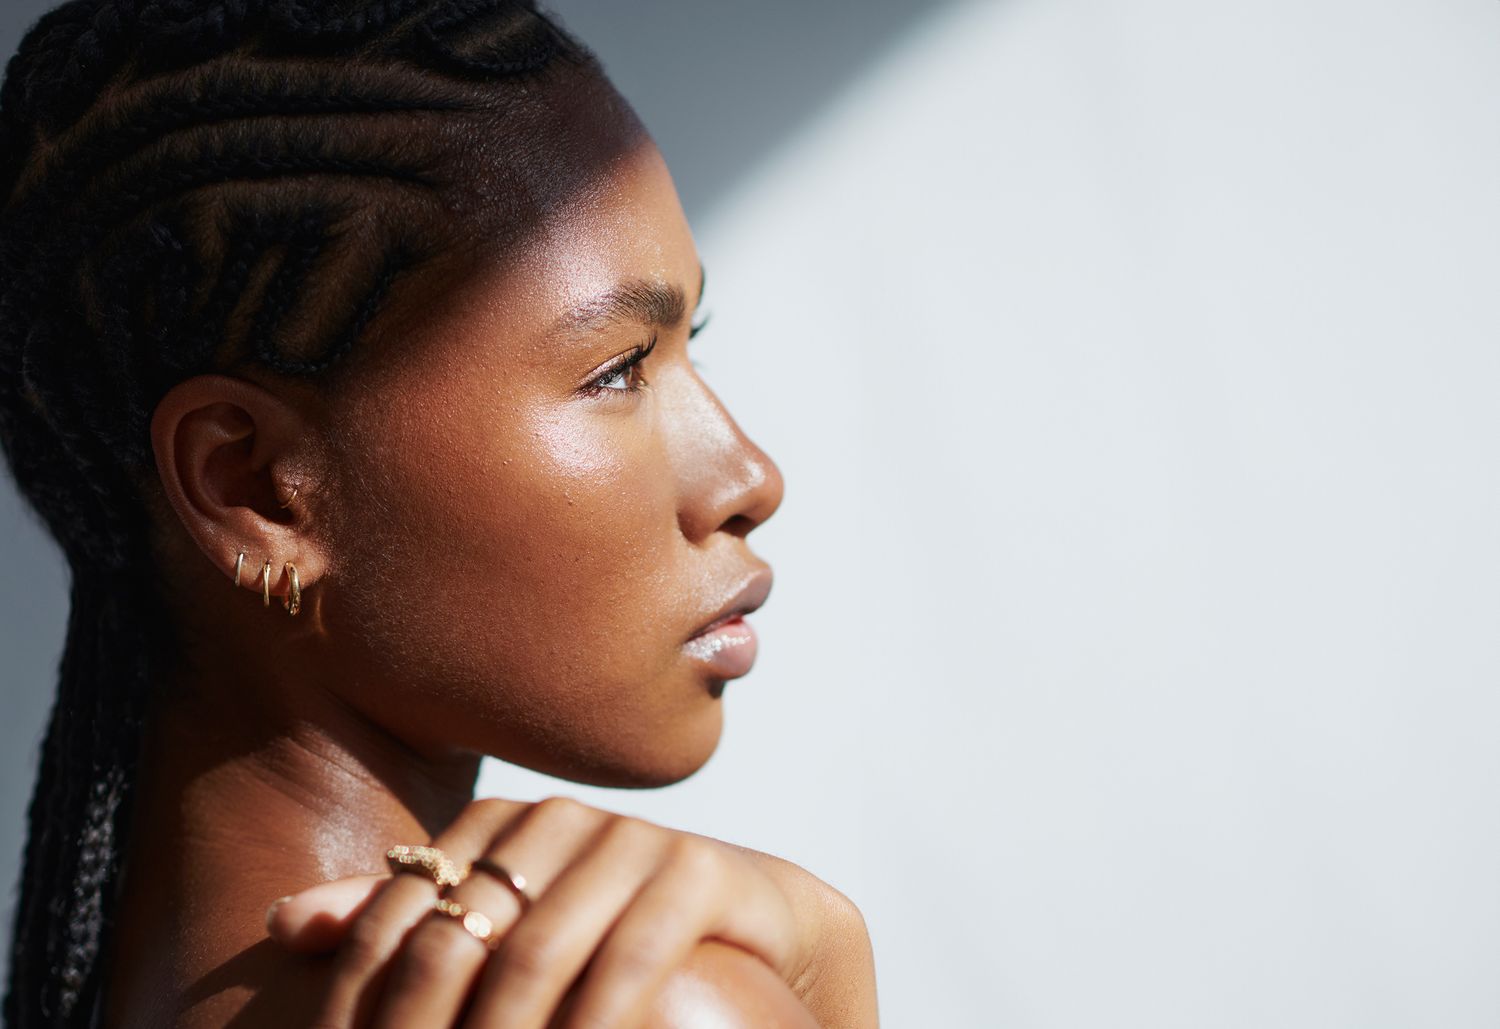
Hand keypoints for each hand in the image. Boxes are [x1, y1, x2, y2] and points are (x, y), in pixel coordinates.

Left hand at [265, 795, 822, 1027]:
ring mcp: (627, 840)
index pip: (403, 912)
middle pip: (461, 939)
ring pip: (536, 955)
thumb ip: (405, 923)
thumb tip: (280, 923)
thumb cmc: (610, 930)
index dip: (367, 998)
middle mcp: (555, 821)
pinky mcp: (696, 869)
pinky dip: (594, 1022)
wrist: (749, 916)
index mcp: (496, 826)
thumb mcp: (503, 931)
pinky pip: (630, 958)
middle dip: (428, 1028)